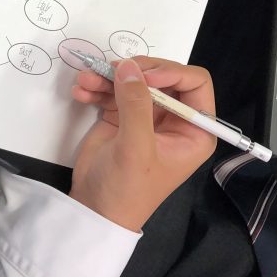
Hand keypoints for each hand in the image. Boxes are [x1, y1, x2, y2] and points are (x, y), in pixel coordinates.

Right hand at [69, 56, 215, 231]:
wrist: (95, 210)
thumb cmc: (128, 188)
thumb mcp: (136, 147)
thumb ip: (135, 105)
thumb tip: (129, 66)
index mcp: (193, 129)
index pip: (195, 84)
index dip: (171, 72)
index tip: (143, 76)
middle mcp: (174, 119)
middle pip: (161, 76)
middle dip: (135, 71)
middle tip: (111, 69)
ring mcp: (146, 117)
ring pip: (133, 80)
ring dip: (108, 76)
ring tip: (86, 80)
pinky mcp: (121, 117)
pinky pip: (112, 91)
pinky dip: (96, 87)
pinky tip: (81, 92)